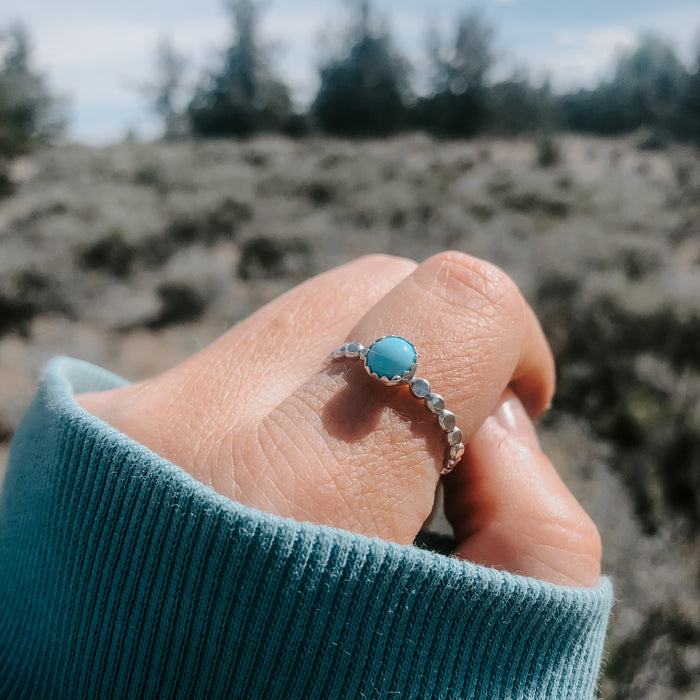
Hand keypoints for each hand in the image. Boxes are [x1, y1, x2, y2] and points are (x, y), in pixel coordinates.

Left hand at [77, 252, 600, 587]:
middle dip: (434, 356)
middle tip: (436, 461)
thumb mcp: (483, 671)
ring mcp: (125, 417)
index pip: (448, 303)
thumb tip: (498, 420)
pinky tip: (285, 488)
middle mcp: (185, 429)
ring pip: (304, 319)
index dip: (509, 338)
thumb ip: (537, 526)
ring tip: (357, 485)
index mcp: (289, 497)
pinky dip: (298, 402)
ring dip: (362, 379)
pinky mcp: (92, 426)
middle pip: (367, 288)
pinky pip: (243, 360)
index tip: (515, 404)